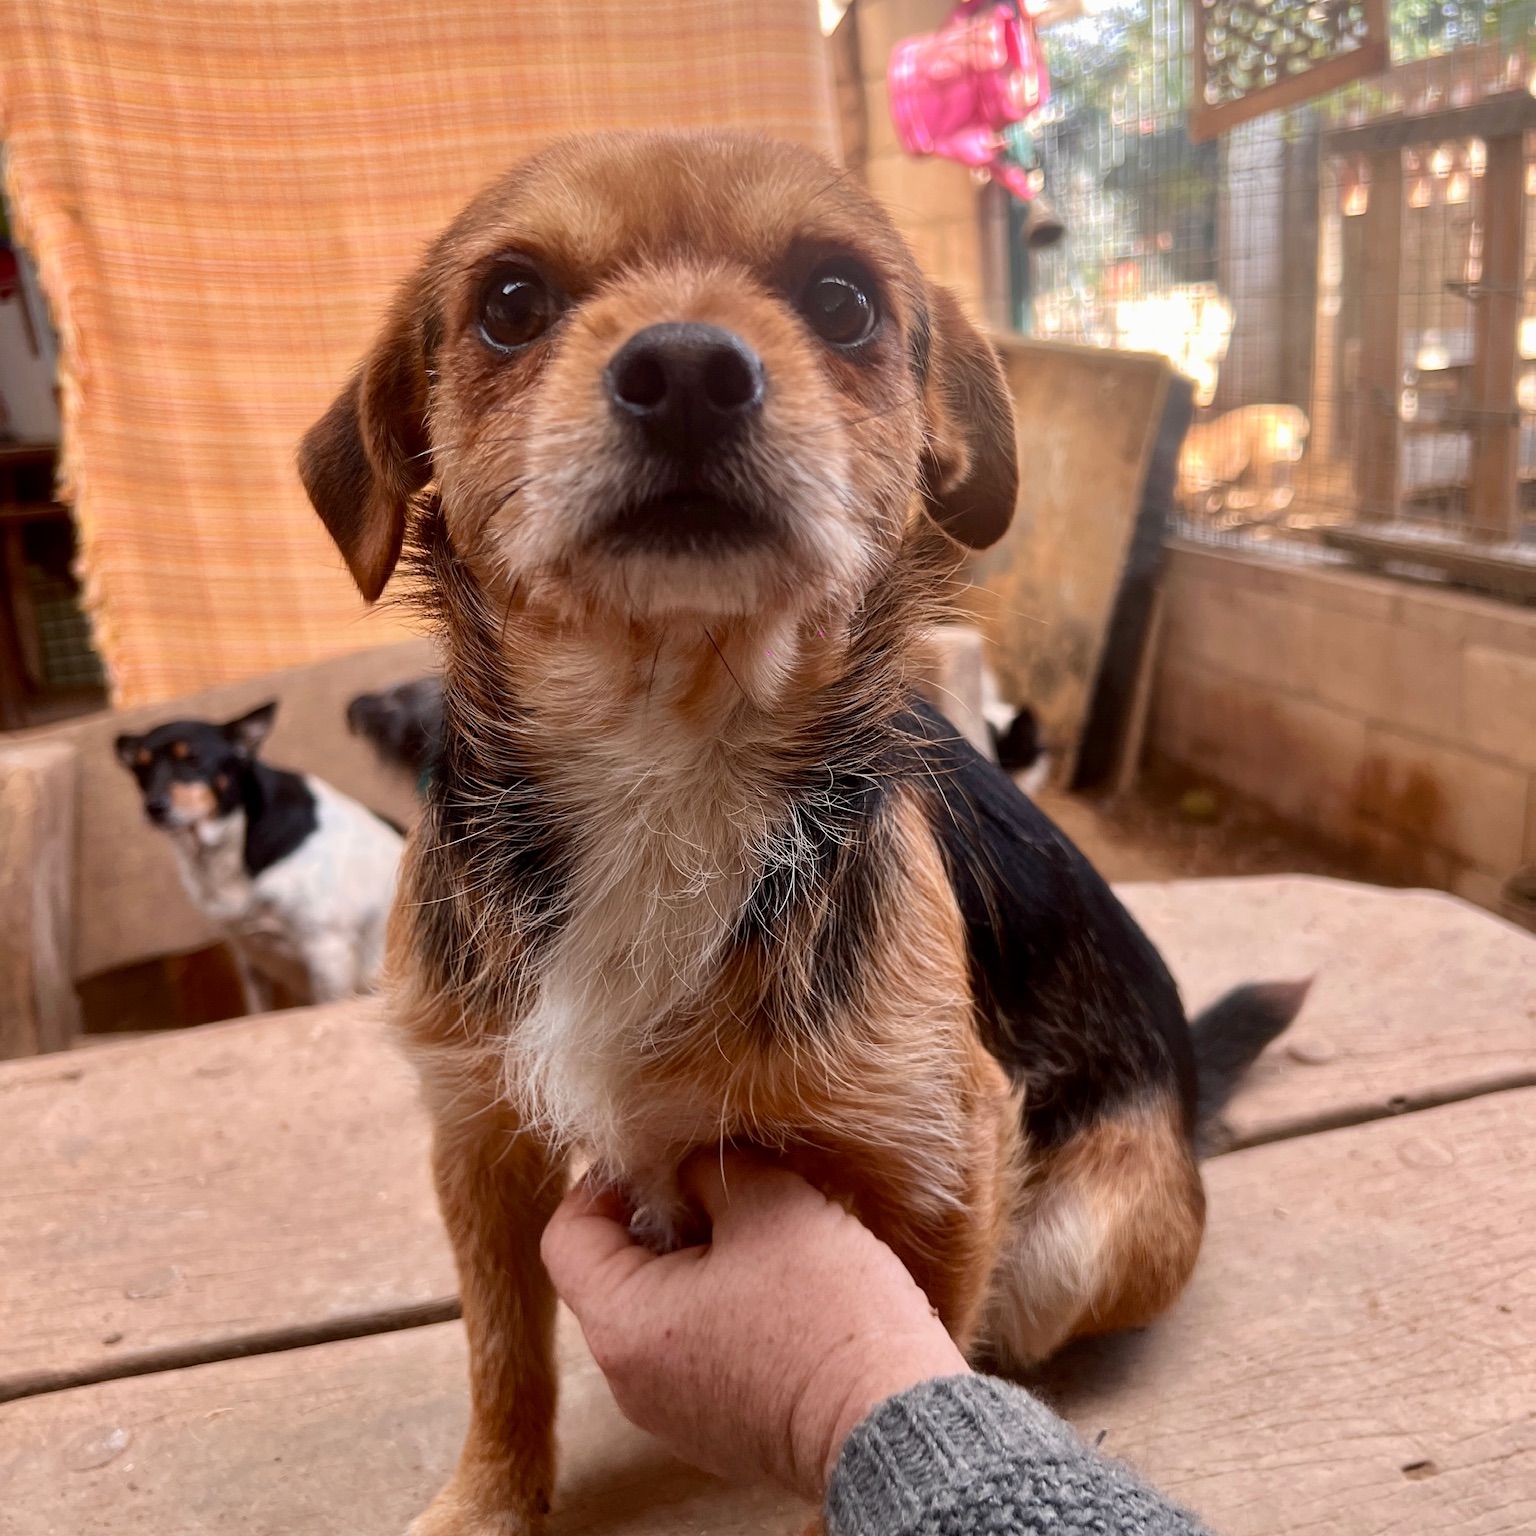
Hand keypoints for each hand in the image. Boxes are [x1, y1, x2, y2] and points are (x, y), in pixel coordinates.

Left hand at [540, 1148, 969, 1501]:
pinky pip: (692, 1350)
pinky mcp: (716, 1430)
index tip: (658, 1157)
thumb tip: (683, 1159)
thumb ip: (706, 1167)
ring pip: (656, 1311)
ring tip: (758, 1225)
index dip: (602, 1182)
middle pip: (611, 1274)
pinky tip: (778, 1280)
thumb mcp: (766, 1202)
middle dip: (659, 1217)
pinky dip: (718, 1306)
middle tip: (718, 1183)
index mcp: (622, 1325)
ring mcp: (672, 1413)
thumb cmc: (826, 1308)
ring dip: (694, 1260)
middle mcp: (630, 1381)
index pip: (566, 1236)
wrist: (892, 1419)